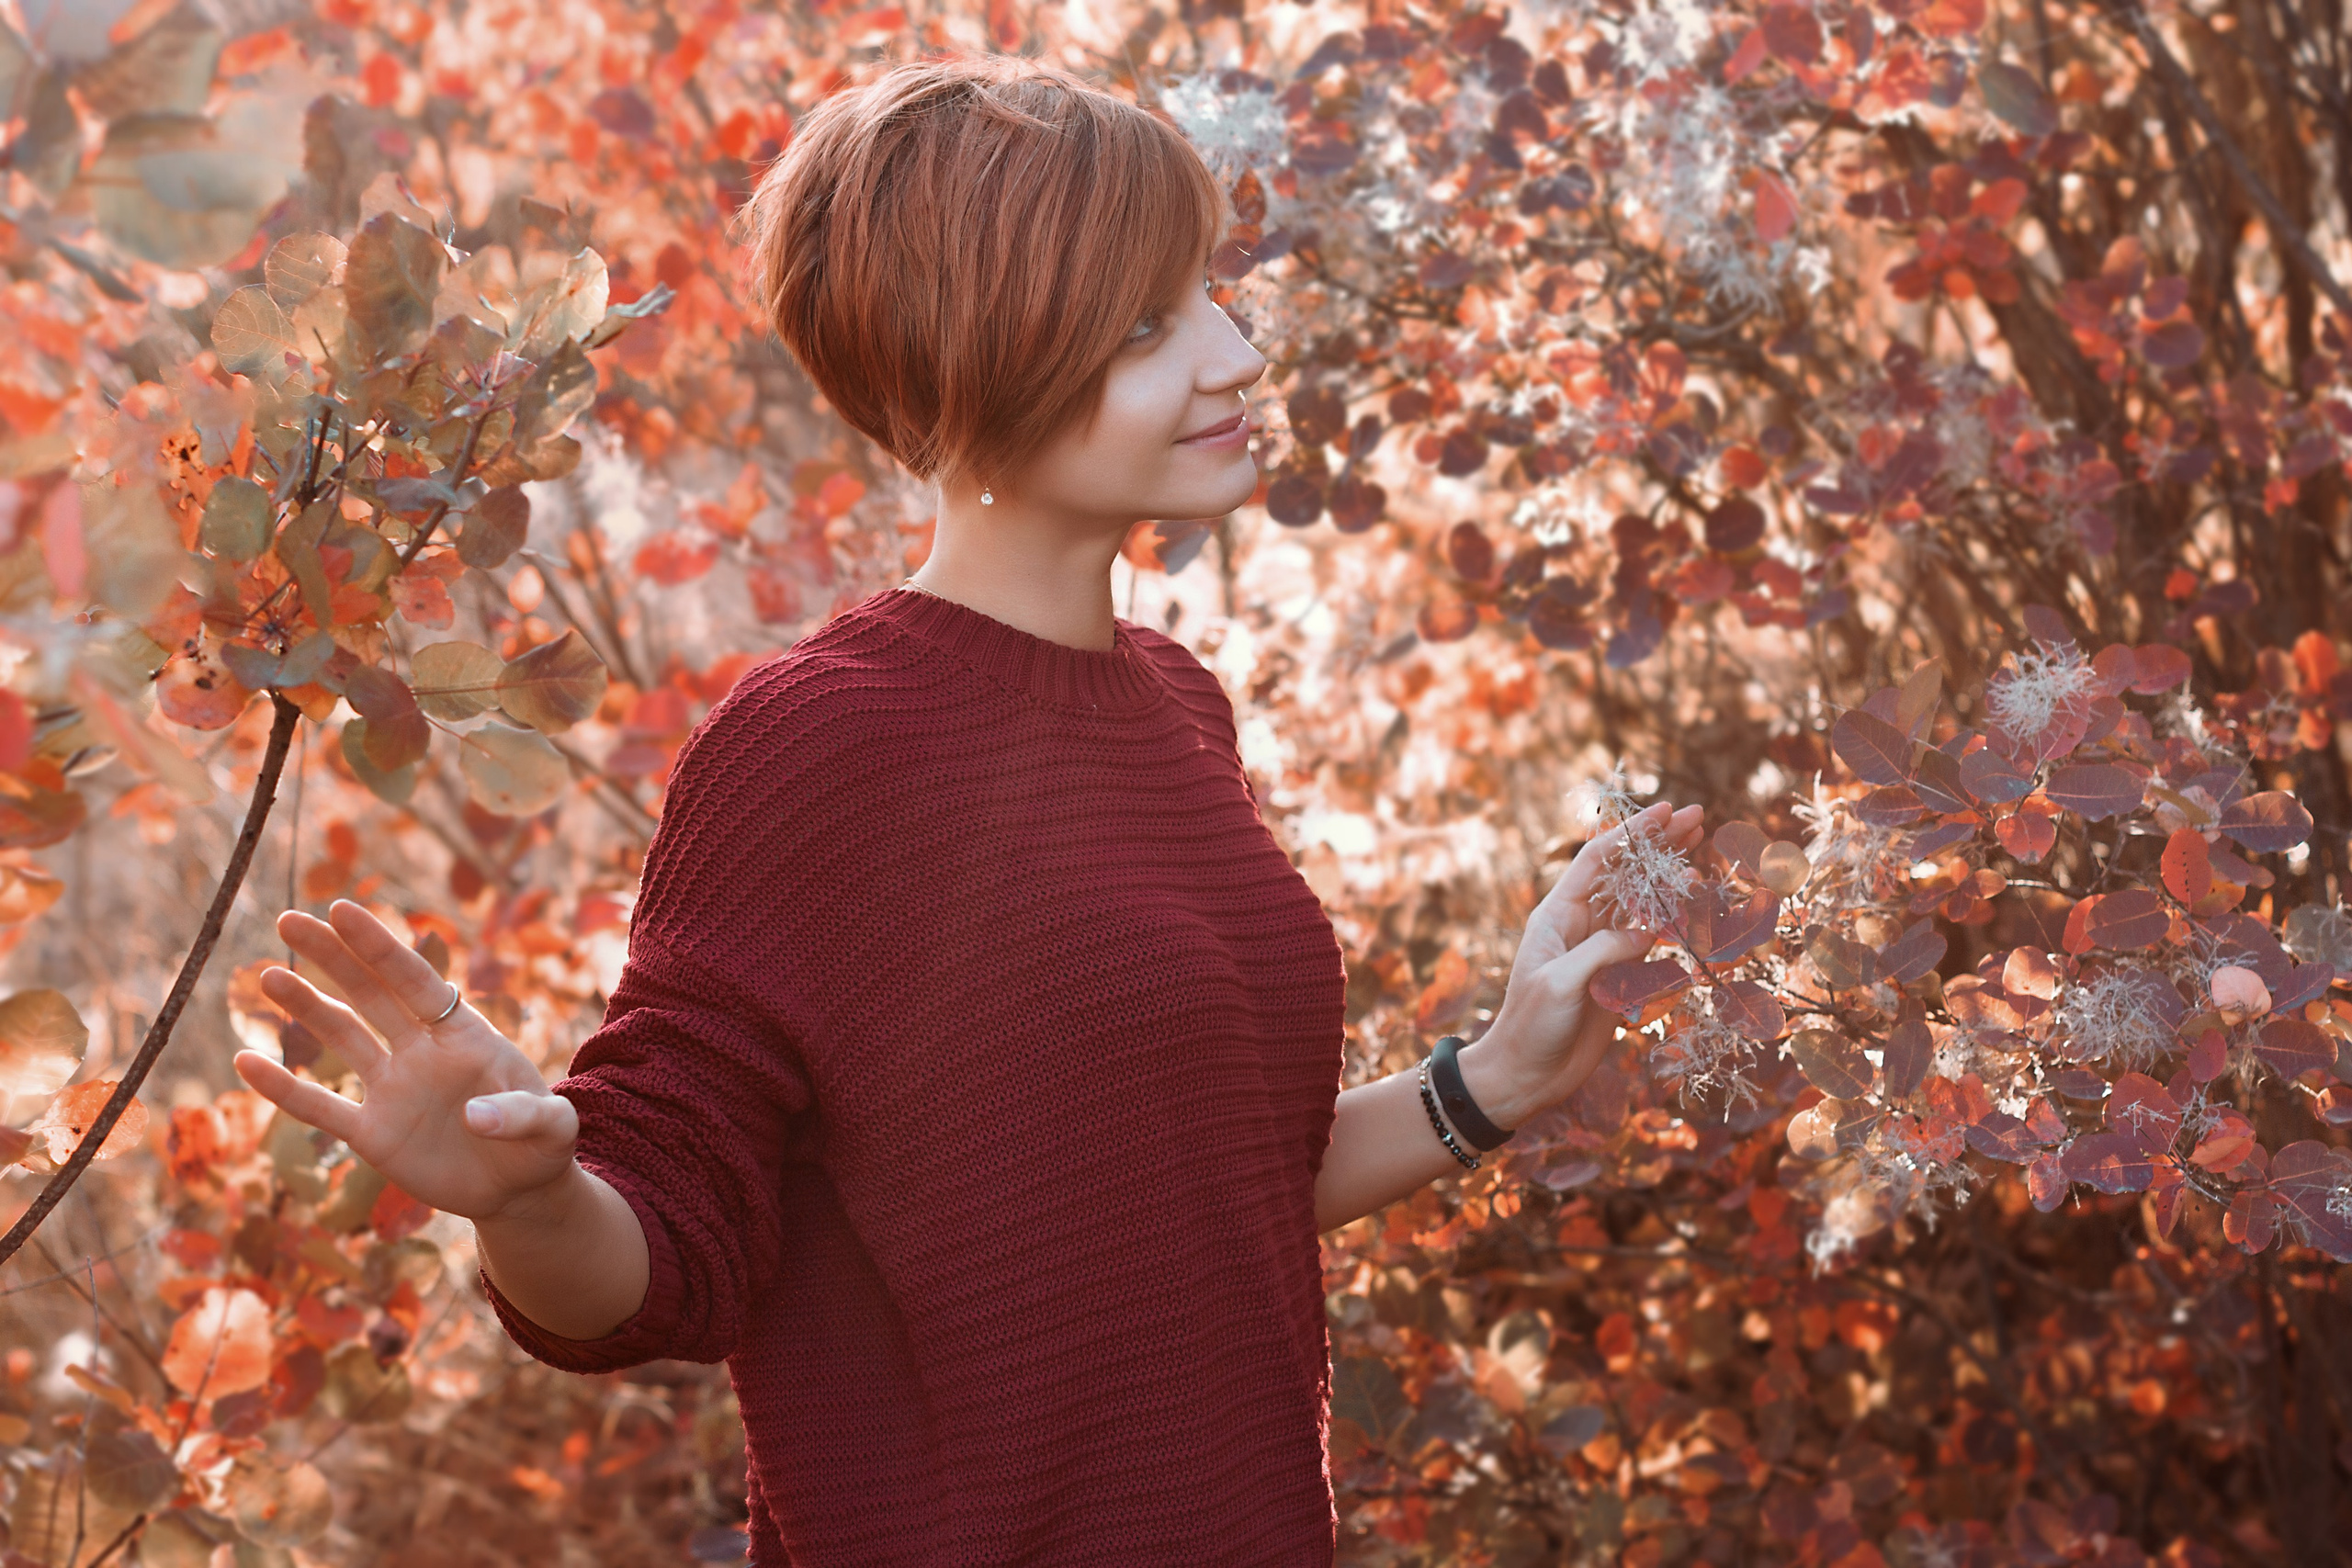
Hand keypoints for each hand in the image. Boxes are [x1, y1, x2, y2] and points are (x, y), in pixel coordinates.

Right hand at [233, 899, 580, 1223]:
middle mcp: (420, 1052)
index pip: (415, 980)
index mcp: (463, 1035)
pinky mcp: (373, 1135)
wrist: (520, 1191)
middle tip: (289, 920)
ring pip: (340, 1038)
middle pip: (369, 994)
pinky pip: (320, 1108)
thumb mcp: (552, 1129)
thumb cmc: (542, 1147)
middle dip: (331, 957)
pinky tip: (245, 1062)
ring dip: (305, 1007)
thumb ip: (522, 1115)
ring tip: (268, 975)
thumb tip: (476, 1117)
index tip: (341, 910)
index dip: (379, 946)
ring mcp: (393, 1090)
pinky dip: (283, 1089)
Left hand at [1460, 800, 1705, 1127]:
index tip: (1669, 811)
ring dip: (1671, 877)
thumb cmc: (1532, 1025)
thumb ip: (1604, 951)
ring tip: (1701, 852)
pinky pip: (1652, 939)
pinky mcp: (1619, 975)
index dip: (1634, 833)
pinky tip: (1696, 906)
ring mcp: (1602, 948)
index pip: (1599, 859)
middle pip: (1626, 872)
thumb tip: (1648, 929)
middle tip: (1699, 817)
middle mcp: (1581, 924)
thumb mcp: (1562, 983)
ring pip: (1643, 902)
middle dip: (1660, 843)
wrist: (1527, 1074)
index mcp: (1557, 914)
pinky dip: (1675, 921)